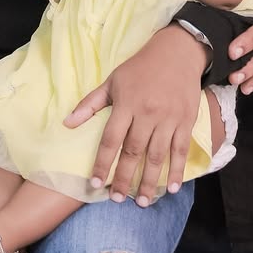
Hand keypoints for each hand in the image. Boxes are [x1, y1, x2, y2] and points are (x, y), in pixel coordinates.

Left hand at [64, 26, 204, 204]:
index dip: (102, 163)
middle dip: (124, 178)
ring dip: (149, 181)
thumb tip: (67, 123)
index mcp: (126, 103)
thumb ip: (91, 104)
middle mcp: (147, 113)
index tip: (95, 184)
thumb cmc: (140, 67)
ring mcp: (168, 118)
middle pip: (134, 151)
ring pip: (157, 155)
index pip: (111, 139)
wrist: (177, 52)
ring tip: (141, 201)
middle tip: (117, 200)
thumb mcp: (113, 80)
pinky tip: (171, 188)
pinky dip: (177, 170)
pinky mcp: (186, 120)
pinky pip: (181, 149)